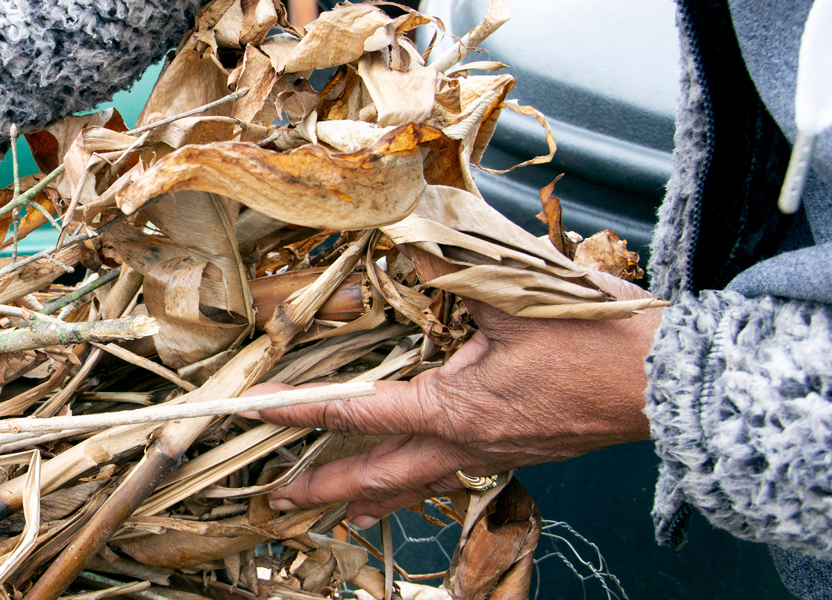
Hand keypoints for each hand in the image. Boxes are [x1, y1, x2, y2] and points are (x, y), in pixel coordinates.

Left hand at [245, 272, 660, 528]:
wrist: (670, 381)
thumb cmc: (598, 339)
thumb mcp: (512, 292)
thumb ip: (448, 269)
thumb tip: (405, 242)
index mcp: (455, 408)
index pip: (358, 412)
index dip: (301, 410)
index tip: (256, 413)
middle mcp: (468, 443)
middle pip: (379, 476)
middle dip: (324, 487)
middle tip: (280, 498)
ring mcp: (496, 453)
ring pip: (418, 484)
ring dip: (371, 495)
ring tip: (337, 510)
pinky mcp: (521, 451)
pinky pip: (454, 474)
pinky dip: (420, 482)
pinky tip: (418, 479)